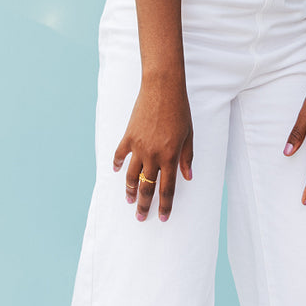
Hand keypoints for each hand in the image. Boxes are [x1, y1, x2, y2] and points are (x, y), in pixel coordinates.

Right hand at [113, 79, 193, 221]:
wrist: (162, 88)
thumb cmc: (180, 110)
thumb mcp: (189, 135)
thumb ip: (187, 157)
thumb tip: (188, 177)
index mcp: (170, 156)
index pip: (167, 188)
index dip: (165, 205)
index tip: (163, 217)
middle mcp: (153, 155)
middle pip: (147, 187)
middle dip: (144, 205)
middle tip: (141, 217)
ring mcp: (139, 147)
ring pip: (131, 176)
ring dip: (130, 190)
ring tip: (130, 200)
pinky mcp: (128, 136)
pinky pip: (120, 154)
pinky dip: (117, 164)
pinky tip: (116, 171)